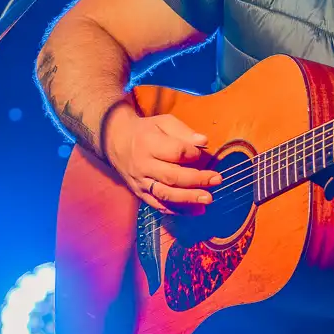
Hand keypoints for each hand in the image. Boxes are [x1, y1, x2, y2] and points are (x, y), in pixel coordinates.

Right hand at [102, 108, 221, 214]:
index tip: (200, 153)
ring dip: (189, 199)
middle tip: (217, 180)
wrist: (117, 142)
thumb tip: (204, 142)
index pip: (175, 152)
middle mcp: (143, 165)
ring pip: (165, 194)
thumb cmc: (146, 131)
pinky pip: (159, 205)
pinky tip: (196, 210)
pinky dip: (178, 211)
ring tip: (208, 200)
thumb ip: (184, 132)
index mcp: (148, 144)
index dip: (192, 154)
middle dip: (197, 180)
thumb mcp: (163, 123)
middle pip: (172, 176)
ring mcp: (140, 182)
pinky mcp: (140, 194)